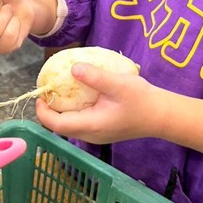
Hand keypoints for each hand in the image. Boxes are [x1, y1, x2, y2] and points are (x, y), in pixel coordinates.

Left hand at [36, 61, 163, 143]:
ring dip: (62, 109)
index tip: (40, 93)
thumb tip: (73, 68)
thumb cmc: (142, 100)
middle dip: (50, 109)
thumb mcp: (118, 84)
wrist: (162, 115)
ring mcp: (96, 135)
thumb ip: (95, 77)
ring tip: (60, 88)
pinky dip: (74, 109)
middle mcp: (91, 135)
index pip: (57, 124)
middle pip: (60, 126)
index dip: (43, 111)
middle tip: (49, 87)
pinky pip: (81, 122)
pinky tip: (80, 94)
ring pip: (70, 124)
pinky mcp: (102, 130)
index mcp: (91, 126)